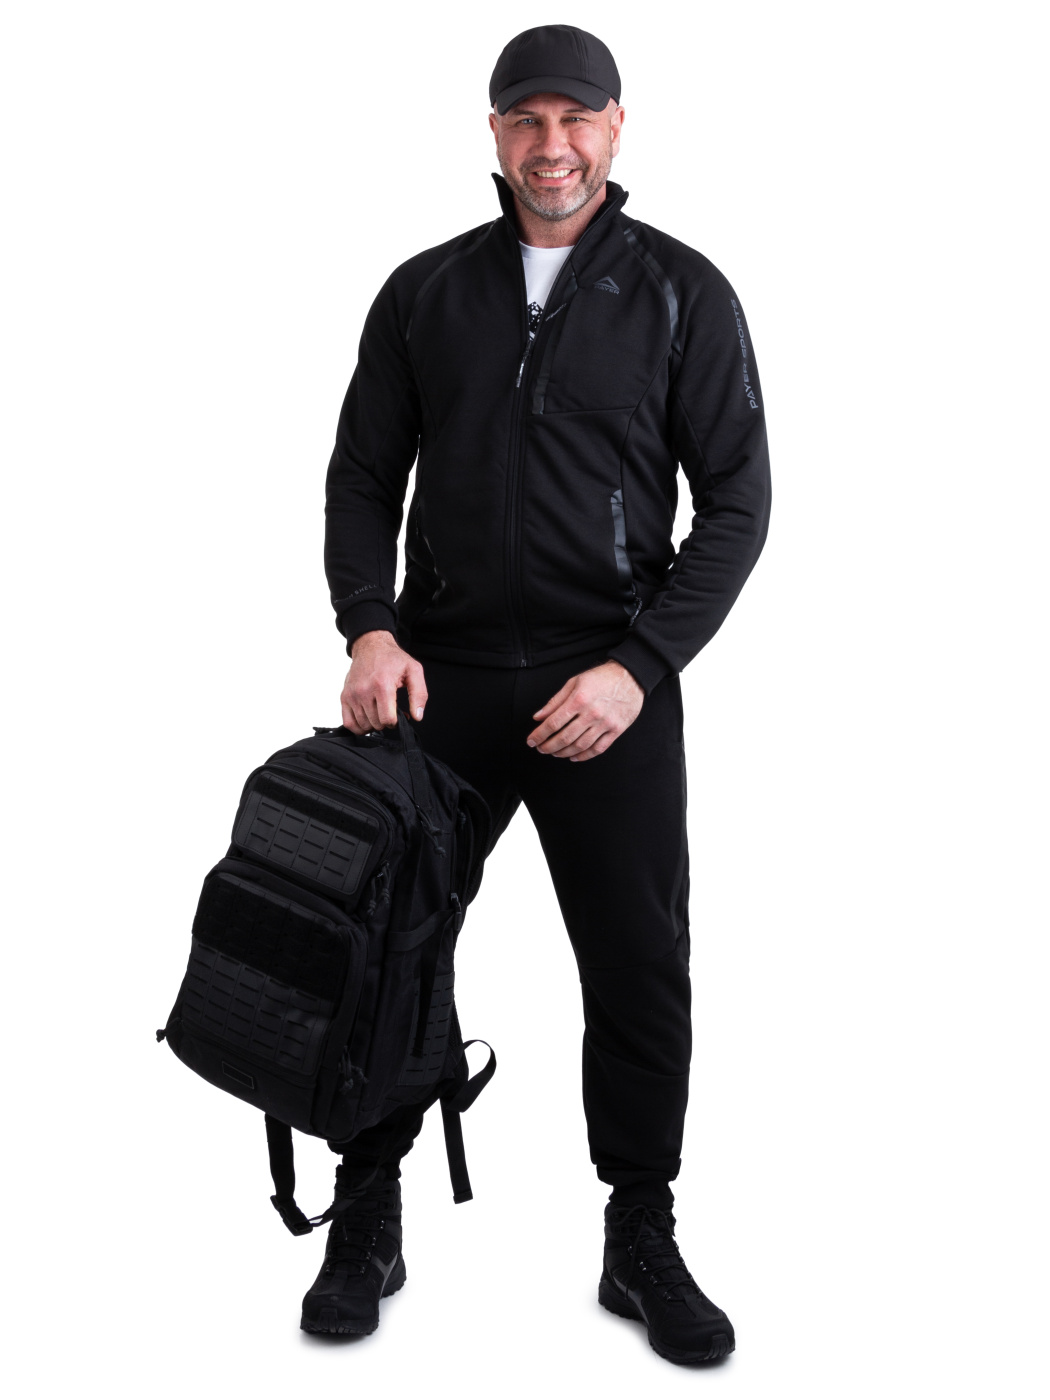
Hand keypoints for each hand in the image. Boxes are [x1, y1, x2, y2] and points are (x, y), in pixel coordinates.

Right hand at [341, 630, 426, 733]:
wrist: (371, 646)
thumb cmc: (392, 658)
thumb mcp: (414, 671)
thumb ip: (419, 695)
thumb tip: (417, 716)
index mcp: (382, 685)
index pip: (387, 719)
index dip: (396, 721)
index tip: (398, 714)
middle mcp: (364, 691)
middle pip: (376, 724)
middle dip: (386, 721)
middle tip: (389, 710)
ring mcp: (352, 694)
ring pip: (363, 725)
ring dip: (373, 723)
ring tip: (379, 711)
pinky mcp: (344, 696)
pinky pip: (349, 723)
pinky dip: (358, 726)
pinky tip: (367, 718)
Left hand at [526, 660, 643, 760]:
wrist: (631, 677)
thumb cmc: (601, 677)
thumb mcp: (574, 682)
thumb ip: (555, 701)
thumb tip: (538, 717)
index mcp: (579, 699)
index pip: (554, 722)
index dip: (540, 734)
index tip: (531, 741)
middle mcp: (592, 713)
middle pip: (565, 737)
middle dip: (549, 746)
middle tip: (541, 749)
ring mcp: (605, 723)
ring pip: (580, 745)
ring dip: (564, 752)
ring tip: (554, 753)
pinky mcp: (616, 730)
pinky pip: (598, 748)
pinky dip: (584, 756)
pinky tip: (574, 757)